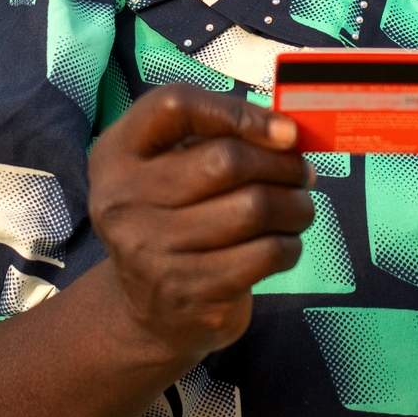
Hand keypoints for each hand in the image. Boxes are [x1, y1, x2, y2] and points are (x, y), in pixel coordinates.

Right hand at [87, 85, 316, 362]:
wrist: (149, 310)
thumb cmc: (173, 219)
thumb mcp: (169, 168)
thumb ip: (213, 137)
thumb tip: (287, 134)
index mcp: (116, 154)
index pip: (174, 105)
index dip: (236, 110)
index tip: (283, 130)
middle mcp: (124, 201)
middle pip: (225, 160)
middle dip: (281, 164)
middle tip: (301, 174)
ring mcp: (152, 252)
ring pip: (254, 208)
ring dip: (295, 205)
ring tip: (299, 208)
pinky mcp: (189, 293)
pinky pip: (264, 254)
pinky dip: (290, 244)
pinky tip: (285, 243)